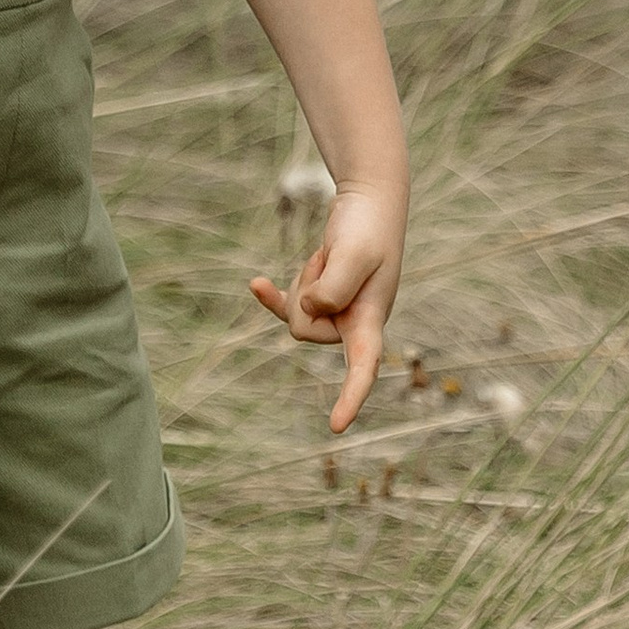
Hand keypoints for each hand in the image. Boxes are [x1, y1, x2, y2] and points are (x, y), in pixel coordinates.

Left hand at [251, 182, 402, 434]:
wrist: (370, 201)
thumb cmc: (368, 227)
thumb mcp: (354, 253)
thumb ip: (334, 287)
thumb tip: (311, 311)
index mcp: (372, 319)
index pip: (364, 366)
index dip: (352, 396)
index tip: (336, 426)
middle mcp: (353, 323)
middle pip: (306, 331)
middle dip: (306, 293)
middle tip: (331, 261)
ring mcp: (334, 311)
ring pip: (296, 316)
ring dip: (304, 280)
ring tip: (328, 257)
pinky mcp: (316, 294)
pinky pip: (285, 305)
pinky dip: (270, 296)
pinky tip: (256, 283)